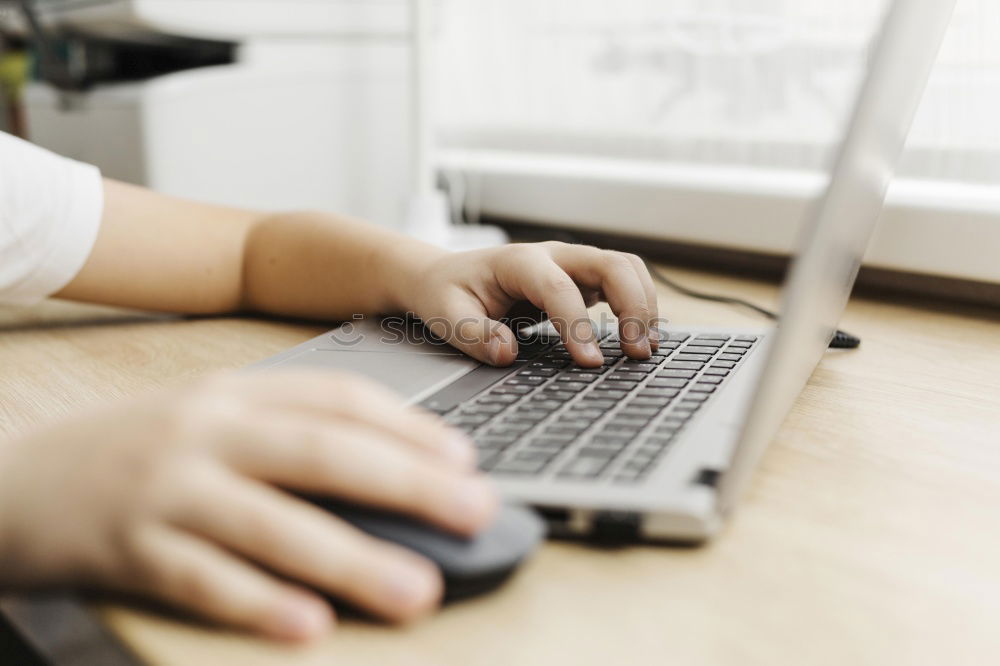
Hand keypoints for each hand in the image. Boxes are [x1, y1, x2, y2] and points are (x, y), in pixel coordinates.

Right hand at [0, 371, 494, 641]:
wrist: (17, 475)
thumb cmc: (136, 451)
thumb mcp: (210, 421)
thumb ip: (285, 436)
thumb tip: (386, 474)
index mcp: (236, 396)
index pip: (339, 398)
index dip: (408, 427)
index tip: (463, 458)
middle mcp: (208, 432)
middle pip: (323, 453)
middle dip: (408, 484)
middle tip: (476, 512)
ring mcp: (168, 489)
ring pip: (273, 524)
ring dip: (352, 560)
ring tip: (419, 591)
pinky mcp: (128, 549)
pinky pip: (203, 580)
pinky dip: (259, 602)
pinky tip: (310, 627)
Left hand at [392, 241, 660, 366]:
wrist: (445, 275)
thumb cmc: (447, 292)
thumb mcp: (445, 314)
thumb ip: (474, 334)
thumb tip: (506, 353)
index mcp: (518, 261)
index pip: (559, 289)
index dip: (578, 325)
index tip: (589, 363)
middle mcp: (553, 255)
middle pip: (611, 264)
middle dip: (632, 306)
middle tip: (636, 352)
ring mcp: (571, 264)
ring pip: (625, 268)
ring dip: (643, 303)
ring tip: (645, 347)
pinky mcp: (581, 279)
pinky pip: (622, 282)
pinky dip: (639, 305)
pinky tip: (639, 338)